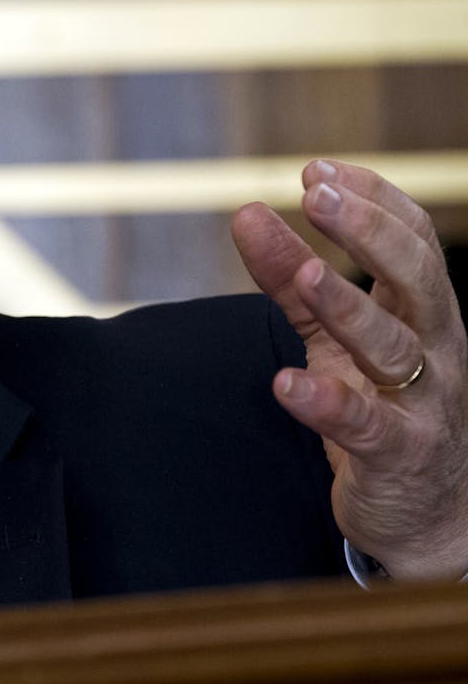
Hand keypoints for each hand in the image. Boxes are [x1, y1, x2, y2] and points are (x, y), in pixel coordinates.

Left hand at [233, 159, 467, 580]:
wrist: (422, 513)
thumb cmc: (380, 405)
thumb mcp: (333, 333)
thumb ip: (290, 276)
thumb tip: (249, 212)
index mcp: (422, 311)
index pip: (413, 240)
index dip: (373, 200)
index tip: (317, 169)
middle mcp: (433, 349)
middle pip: (418, 278)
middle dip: (369, 232)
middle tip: (317, 195)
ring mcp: (423, 403)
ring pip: (395, 347)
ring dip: (350, 307)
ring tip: (306, 277)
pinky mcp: (400, 457)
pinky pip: (369, 427)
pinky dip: (329, 404)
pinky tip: (287, 383)